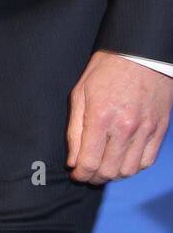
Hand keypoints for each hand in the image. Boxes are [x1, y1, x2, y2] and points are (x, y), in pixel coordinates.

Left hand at [67, 51, 172, 183]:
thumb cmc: (106, 70)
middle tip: (88, 173)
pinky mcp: (159, 130)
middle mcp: (124, 127)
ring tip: (105, 168)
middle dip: (94, 177)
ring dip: (114, 175)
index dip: (80, 174)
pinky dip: (134, 167)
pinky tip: (123, 160)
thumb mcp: (81, 92)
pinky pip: (147, 161)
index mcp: (101, 116)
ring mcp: (145, 130)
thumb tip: (73, 160)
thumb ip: (75, 129)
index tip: (76, 174)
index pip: (89, 161)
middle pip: (109, 171)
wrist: (139, 54)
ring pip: (129, 171)